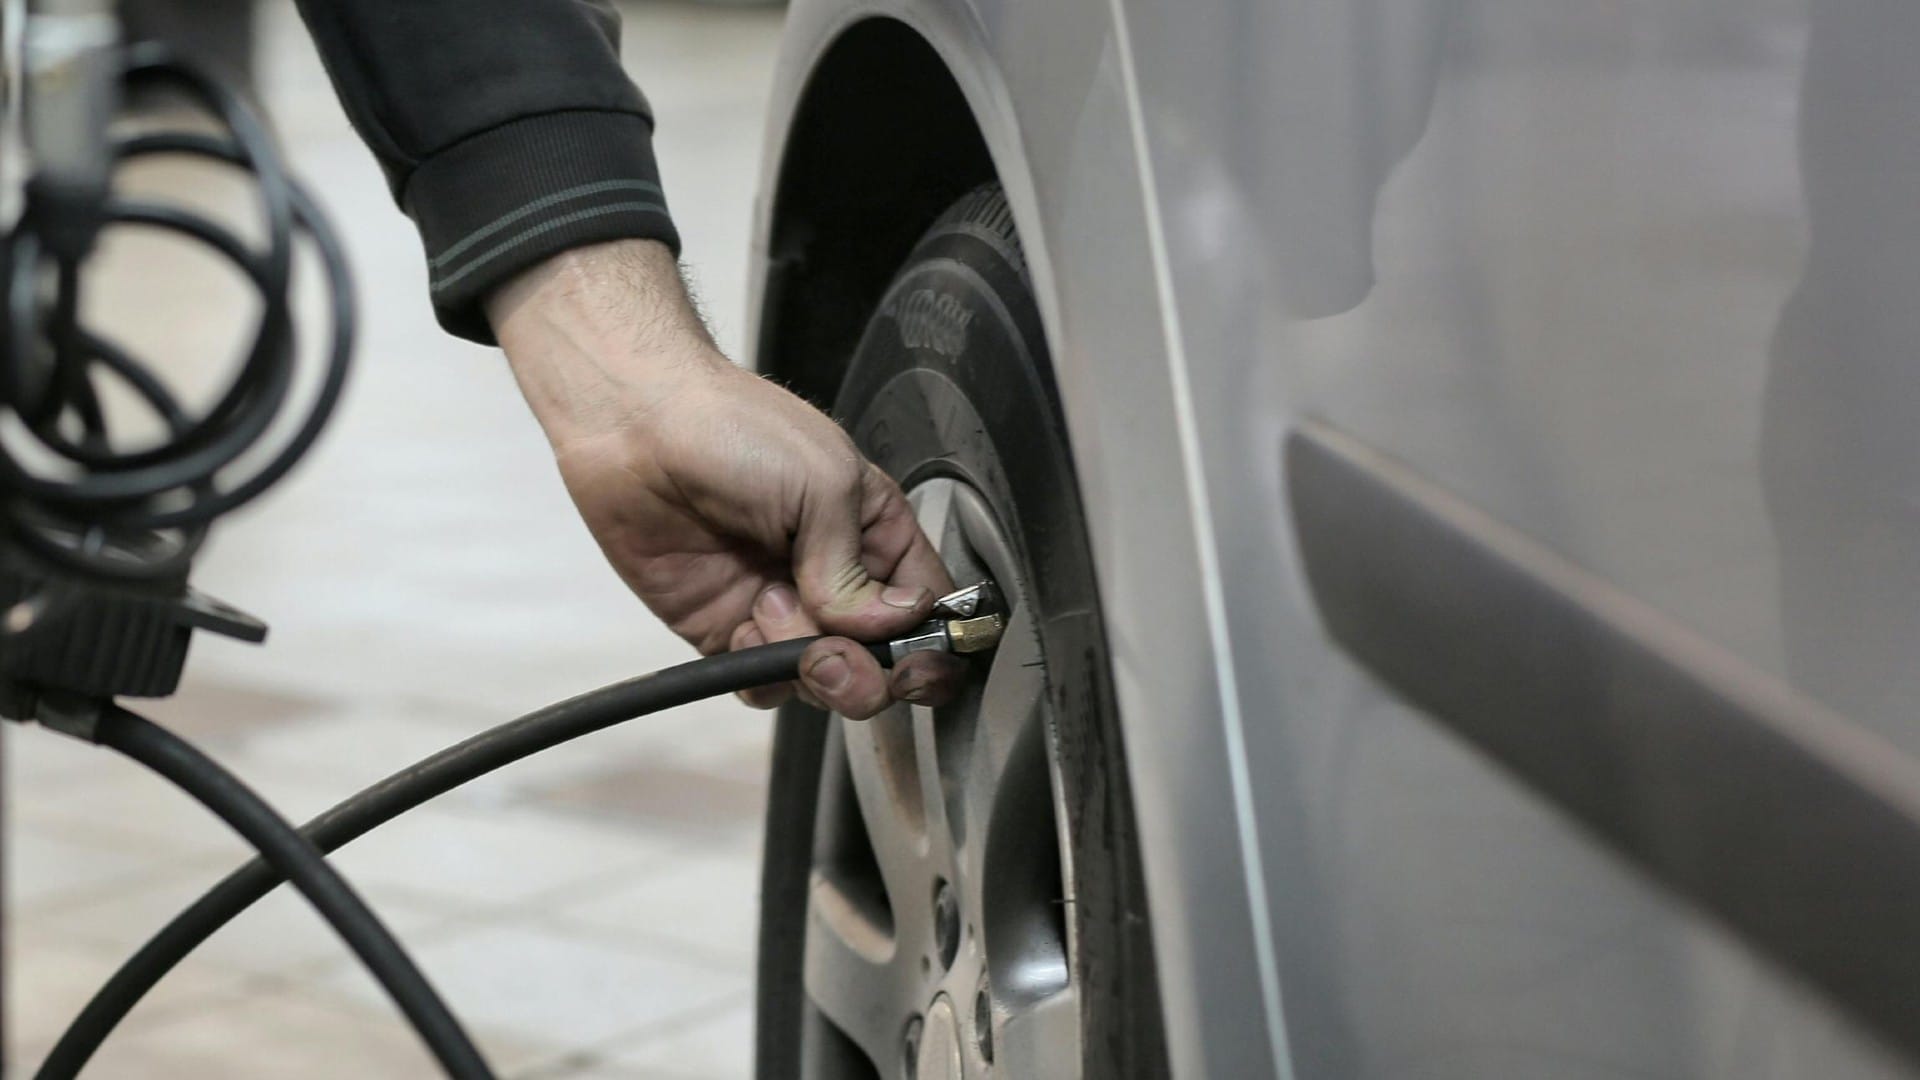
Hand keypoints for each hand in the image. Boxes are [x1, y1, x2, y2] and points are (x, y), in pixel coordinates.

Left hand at [486, 239, 964, 717]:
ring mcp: (784, 609)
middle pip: (885, 662)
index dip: (933, 645)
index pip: (931, 611)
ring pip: (828, 681)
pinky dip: (762, 674)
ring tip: (770, 609)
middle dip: (868, 672)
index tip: (914, 658)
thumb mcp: (823, 483)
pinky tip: (744, 625)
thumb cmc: (734, 429)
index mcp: (876, 534)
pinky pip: (765, 685)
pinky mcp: (728, 631)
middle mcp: (838, 579)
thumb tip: (883, 630)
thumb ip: (856, 569)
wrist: (636, 427)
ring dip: (809, 667)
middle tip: (834, 651)